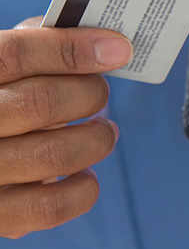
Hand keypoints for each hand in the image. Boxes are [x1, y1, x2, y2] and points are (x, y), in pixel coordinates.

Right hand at [0, 18, 128, 238]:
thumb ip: (33, 46)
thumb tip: (97, 41)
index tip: (116, 48)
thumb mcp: (0, 69)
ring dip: (96, 139)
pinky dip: (83, 190)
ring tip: (102, 132)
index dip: (72, 49)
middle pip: (42, 103)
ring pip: (54, 155)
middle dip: (89, 94)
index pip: (16, 55)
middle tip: (100, 94)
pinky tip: (85, 175)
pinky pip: (50, 207)